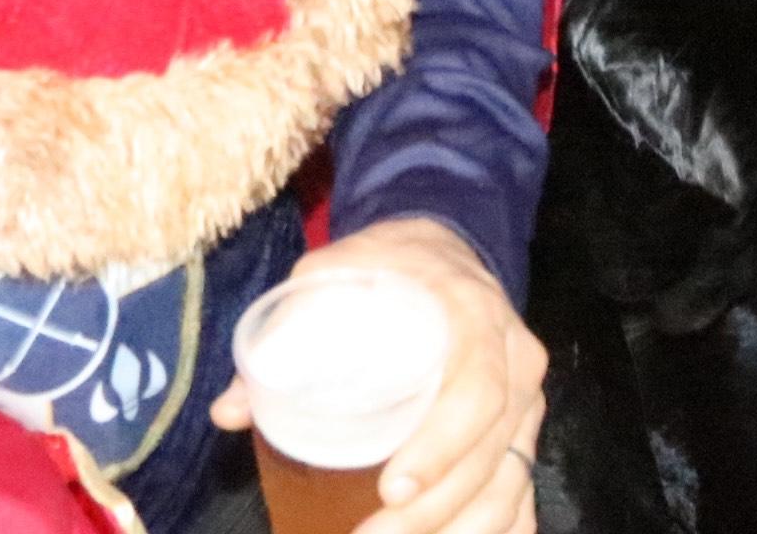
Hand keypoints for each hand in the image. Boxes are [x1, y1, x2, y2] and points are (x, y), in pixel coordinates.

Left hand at [213, 218, 537, 533]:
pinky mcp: (523, 432)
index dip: (441, 445)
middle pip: (492, 452)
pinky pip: (523, 496)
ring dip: (456, 530)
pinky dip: (499, 530)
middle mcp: (516, 363)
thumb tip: (228, 411)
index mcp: (477, 318)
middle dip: (433, 511)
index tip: (392, 487)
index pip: (477, 390)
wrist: (447, 250)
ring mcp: (528, 402)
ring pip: (509, 484)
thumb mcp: (338, 272)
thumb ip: (284, 333)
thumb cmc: (391, 266)